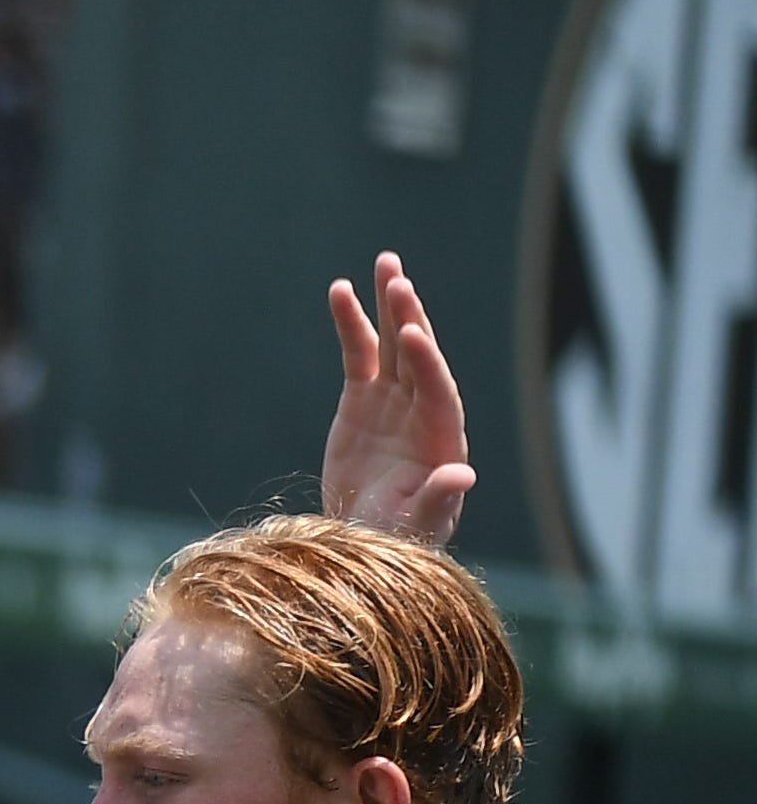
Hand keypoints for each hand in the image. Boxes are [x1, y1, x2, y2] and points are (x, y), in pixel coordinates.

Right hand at [325, 251, 474, 546]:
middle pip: (420, 357)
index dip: (426, 363)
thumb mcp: (418, 526)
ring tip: (383, 265)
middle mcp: (422, 410)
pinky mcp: (362, 398)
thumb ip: (440, 499)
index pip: (436, 391)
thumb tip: (463, 475)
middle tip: (398, 282)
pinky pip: (358, 353)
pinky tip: (340, 291)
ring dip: (389, 306)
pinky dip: (351, 323)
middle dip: (411, 319)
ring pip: (393, 344)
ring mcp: (393, 400)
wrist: (363, 538)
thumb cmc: (396, 539)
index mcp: (441, 439)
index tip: (412, 335)